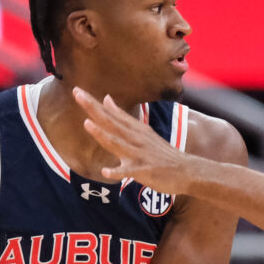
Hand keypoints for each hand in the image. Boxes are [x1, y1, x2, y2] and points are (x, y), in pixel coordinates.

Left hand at [71, 88, 193, 193]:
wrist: (187, 170)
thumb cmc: (162, 153)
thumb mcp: (143, 130)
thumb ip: (122, 117)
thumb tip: (105, 98)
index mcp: (134, 130)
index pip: (110, 114)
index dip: (93, 103)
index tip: (77, 90)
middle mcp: (135, 139)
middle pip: (111, 123)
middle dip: (94, 110)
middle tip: (77, 94)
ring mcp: (139, 154)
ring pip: (118, 143)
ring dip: (103, 134)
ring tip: (87, 124)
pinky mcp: (144, 171)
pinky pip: (128, 172)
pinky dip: (117, 172)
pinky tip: (105, 172)